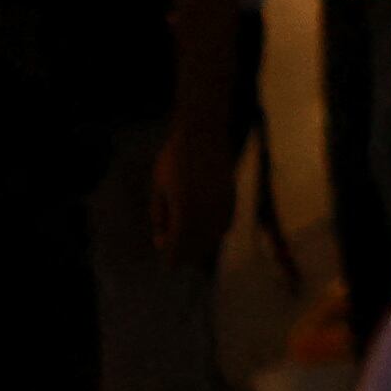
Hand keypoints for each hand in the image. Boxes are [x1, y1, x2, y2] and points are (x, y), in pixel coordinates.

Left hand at [149, 108, 239, 270]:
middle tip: (170, 234)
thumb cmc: (174, 160)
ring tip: (185, 225)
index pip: (176, 251)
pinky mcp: (232, 202)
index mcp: (184, 214)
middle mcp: (206, 216)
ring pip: (210, 241)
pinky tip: (202, 220)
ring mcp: (221, 210)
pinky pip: (223, 228)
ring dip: (197, 242)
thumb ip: (159, 218)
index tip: (162, 245)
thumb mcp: (158, 188)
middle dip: (181, 250)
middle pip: (194, 251)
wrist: (203, 135)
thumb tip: (160, 242)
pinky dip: (212, 231)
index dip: (168, 255)